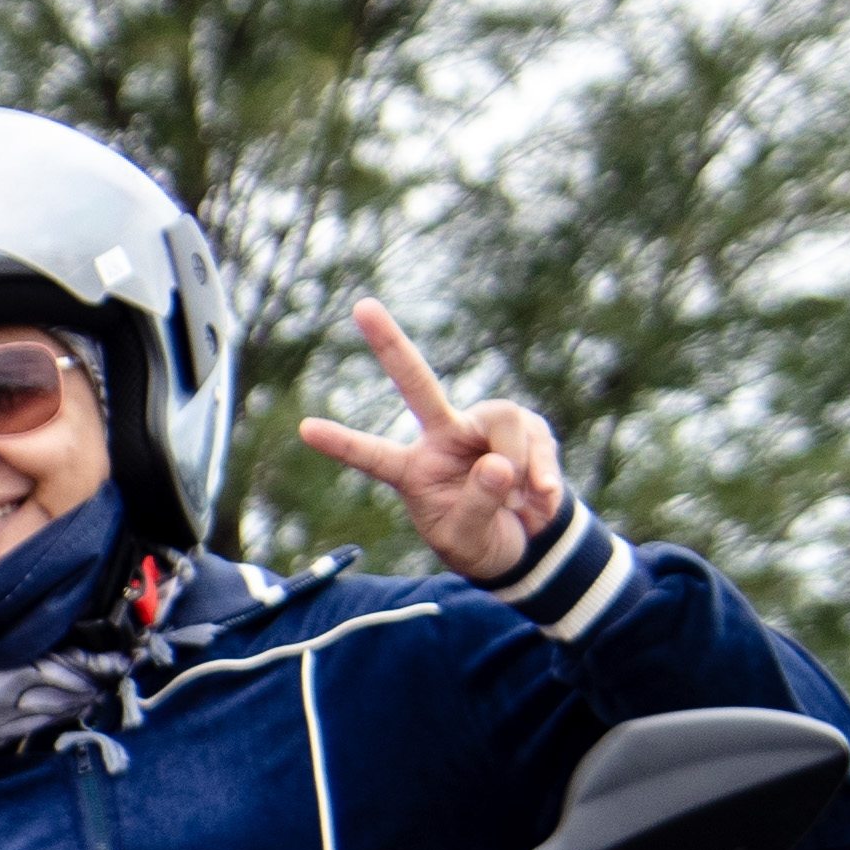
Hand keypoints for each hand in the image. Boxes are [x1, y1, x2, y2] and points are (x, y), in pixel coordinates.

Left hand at [298, 300, 570, 590]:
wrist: (528, 541)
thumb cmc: (483, 541)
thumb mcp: (469, 540)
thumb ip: (478, 505)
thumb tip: (499, 464)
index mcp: (414, 470)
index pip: (372, 455)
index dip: (342, 443)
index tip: (305, 429)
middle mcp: (443, 439)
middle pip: (418, 384)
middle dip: (391, 345)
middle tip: (361, 307)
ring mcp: (482, 427)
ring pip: (504, 419)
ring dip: (520, 464)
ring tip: (523, 502)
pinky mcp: (524, 427)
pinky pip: (537, 441)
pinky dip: (545, 476)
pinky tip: (542, 500)